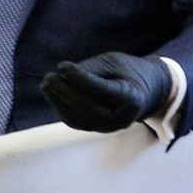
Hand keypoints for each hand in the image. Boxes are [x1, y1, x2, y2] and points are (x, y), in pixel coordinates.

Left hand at [40, 52, 173, 132]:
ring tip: (46, 83)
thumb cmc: (127, 72)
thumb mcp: (113, 62)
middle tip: (49, 76)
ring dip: (58, 102)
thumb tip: (62, 75)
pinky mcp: (98, 129)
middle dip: (65, 92)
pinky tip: (53, 94)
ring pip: (79, 119)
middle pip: (88, 108)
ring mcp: (110, 127)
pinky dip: (61, 108)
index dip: (80, 78)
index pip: (102, 90)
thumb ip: (91, 69)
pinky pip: (76, 123)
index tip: (62, 66)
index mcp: (131, 97)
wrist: (145, 92)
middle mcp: (122, 117)